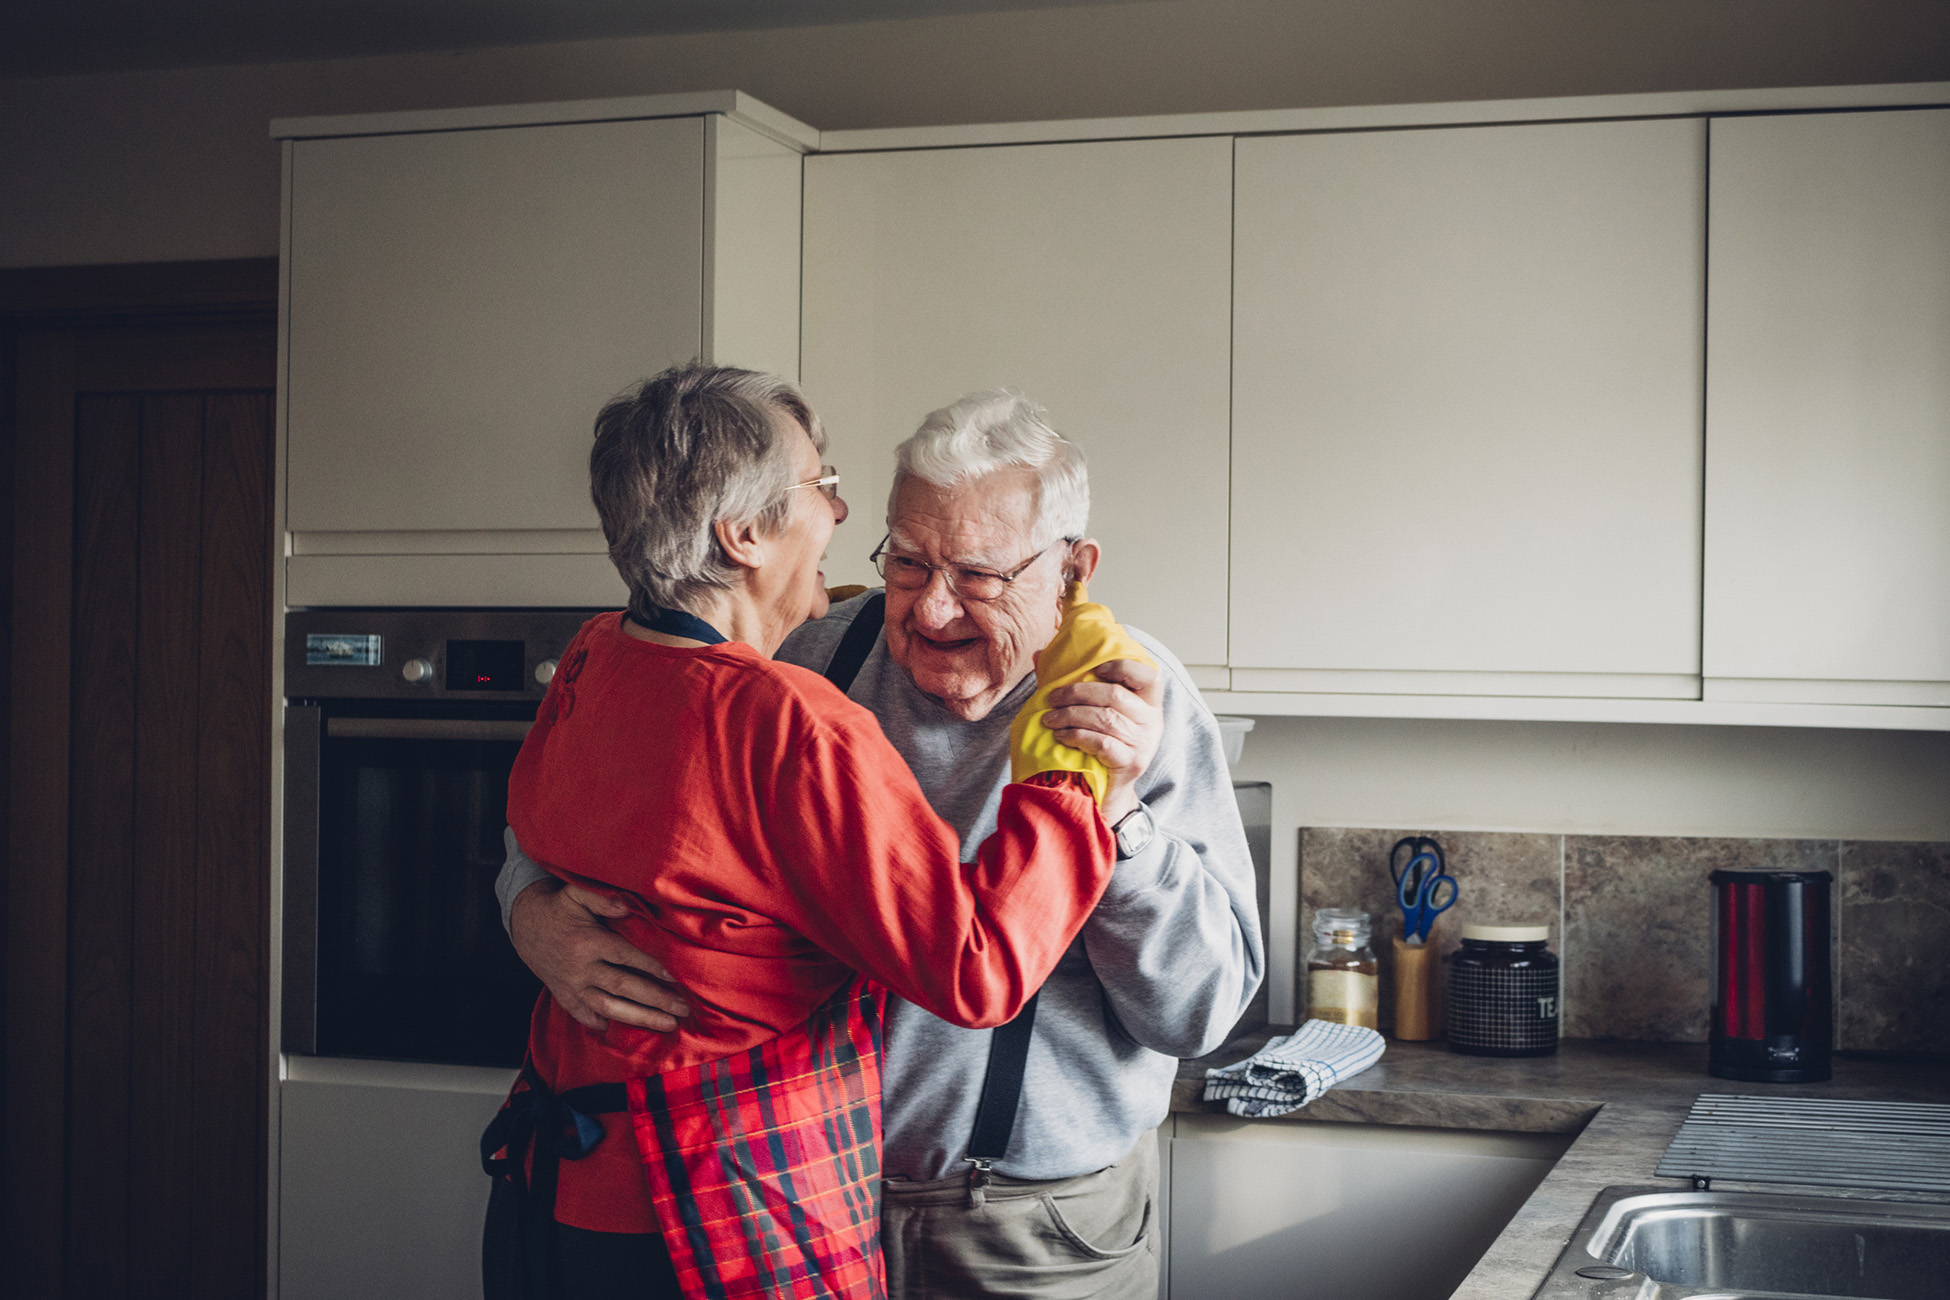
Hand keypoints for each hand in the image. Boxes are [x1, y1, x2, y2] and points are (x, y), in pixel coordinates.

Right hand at [509, 879, 691, 1033]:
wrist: (525, 925)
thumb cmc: (559, 908)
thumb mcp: (576, 894)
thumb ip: (602, 898)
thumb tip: (626, 905)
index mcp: (588, 942)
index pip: (625, 957)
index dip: (650, 966)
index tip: (675, 977)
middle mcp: (580, 968)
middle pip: (623, 987)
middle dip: (655, 999)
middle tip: (683, 1009)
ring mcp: (572, 985)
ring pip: (608, 1007)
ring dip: (639, 1018)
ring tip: (667, 1024)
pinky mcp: (564, 995)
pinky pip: (584, 1015)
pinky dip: (602, 1023)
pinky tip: (625, 1029)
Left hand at [1041, 657, 1163, 824]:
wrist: (1107, 793)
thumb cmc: (1099, 746)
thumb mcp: (1094, 715)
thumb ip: (1072, 684)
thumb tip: (1038, 654)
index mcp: (1148, 703)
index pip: (1147, 674)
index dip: (1122, 666)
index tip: (1094, 668)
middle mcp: (1151, 721)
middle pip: (1115, 695)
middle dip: (1078, 693)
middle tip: (1052, 698)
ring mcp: (1144, 743)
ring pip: (1106, 718)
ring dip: (1071, 715)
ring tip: (1049, 719)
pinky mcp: (1132, 763)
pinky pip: (1102, 743)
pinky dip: (1077, 736)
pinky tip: (1060, 735)